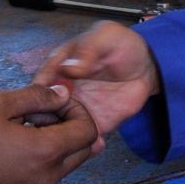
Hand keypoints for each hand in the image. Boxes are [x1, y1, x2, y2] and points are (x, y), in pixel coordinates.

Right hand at [0, 83, 99, 183]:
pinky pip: (44, 174)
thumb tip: (62, 94)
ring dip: (54, 141)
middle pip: (82, 149)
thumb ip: (37, 96)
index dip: (77, 109)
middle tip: (38, 111)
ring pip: (64, 163)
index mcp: (46, 152)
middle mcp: (47, 177)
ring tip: (18, 124)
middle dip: (70, 125)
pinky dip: (40, 156)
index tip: (53, 99)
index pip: (88, 130)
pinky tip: (8, 143)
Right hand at [32, 21, 159, 135]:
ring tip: (74, 137)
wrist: (146, 67)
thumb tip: (68, 68)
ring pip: (58, 129)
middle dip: (45, 121)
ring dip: (61, 137)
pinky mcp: (92, 123)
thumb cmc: (122, 46)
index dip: (38, 95)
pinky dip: (83, 146)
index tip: (43, 104)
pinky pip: (82, 139)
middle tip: (60, 124)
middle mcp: (62, 91)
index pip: (39, 83)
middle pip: (42, 110)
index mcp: (59, 66)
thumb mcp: (105, 37)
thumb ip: (87, 50)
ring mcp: (76, 109)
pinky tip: (93, 143)